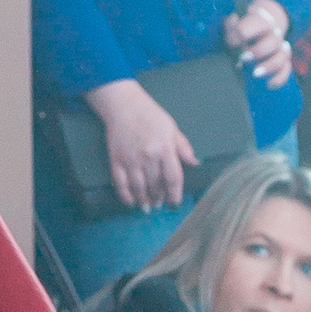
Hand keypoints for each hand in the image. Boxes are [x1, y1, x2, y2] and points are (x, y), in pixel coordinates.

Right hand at [85, 77, 195, 212]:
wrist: (123, 104)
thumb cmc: (150, 115)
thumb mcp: (172, 128)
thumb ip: (183, 147)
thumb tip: (195, 163)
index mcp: (165, 148)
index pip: (173, 178)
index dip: (175, 194)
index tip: (175, 204)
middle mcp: (148, 156)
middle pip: (156, 185)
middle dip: (159, 198)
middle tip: (159, 204)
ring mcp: (130, 159)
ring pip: (139, 188)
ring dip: (144, 201)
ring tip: (147, 207)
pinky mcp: (115, 160)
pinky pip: (120, 184)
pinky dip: (125, 196)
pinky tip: (130, 202)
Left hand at [222, 0, 294, 88]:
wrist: (255, 29)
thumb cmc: (240, 28)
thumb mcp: (233, 24)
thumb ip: (231, 26)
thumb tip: (233, 32)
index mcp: (261, 21)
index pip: (256, 24)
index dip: (243, 34)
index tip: (231, 43)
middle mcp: (274, 33)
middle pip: (273, 41)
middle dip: (258, 51)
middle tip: (243, 58)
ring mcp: (280, 47)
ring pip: (282, 56)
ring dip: (269, 66)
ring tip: (254, 74)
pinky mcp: (283, 61)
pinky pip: (286, 69)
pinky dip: (279, 78)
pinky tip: (269, 85)